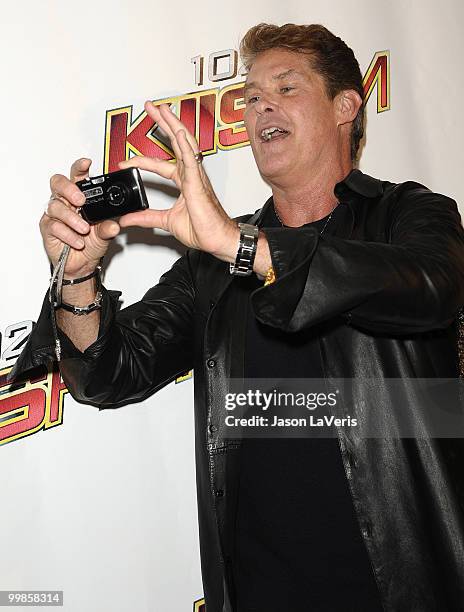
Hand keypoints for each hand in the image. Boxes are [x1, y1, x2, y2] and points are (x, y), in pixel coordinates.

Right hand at [41, 158, 120, 277]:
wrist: (83, 264)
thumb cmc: (92, 243)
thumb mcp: (105, 233)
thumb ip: (108, 227)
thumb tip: (115, 224)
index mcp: (79, 196)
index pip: (77, 176)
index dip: (79, 168)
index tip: (87, 163)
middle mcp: (65, 201)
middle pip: (58, 183)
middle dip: (69, 189)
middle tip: (80, 200)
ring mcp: (55, 214)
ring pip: (56, 206)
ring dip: (72, 218)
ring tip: (85, 229)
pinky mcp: (48, 228)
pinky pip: (54, 226)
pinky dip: (68, 234)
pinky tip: (78, 241)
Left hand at [118, 102, 238, 260]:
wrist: (216, 239)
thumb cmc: (203, 229)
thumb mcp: (166, 222)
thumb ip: (146, 218)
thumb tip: (127, 219)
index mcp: (184, 181)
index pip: (159, 164)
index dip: (141, 161)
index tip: (125, 162)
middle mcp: (190, 174)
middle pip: (176, 142)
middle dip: (164, 123)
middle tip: (152, 108)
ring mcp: (196, 176)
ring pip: (184, 143)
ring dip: (173, 125)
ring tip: (162, 110)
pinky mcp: (199, 183)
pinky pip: (191, 160)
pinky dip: (185, 146)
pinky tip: (178, 133)